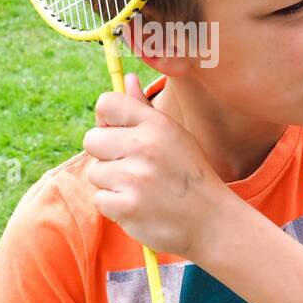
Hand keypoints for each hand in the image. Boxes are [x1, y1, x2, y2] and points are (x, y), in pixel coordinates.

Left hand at [82, 72, 232, 261]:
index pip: (107, 103)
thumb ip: (144, 109)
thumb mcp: (174, 136)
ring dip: (112, 184)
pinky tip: (140, 206)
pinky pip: (99, 200)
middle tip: (132, 168)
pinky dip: (115, 207)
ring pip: (95, 172)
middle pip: (91, 139)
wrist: (211, 222)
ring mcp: (134, 177)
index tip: (118, 135)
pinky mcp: (126, 207)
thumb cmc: (188, 176)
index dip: (106, 121)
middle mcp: (144, 146)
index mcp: (156, 124)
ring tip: (141, 189)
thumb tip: (126, 79)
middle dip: (106, 156)